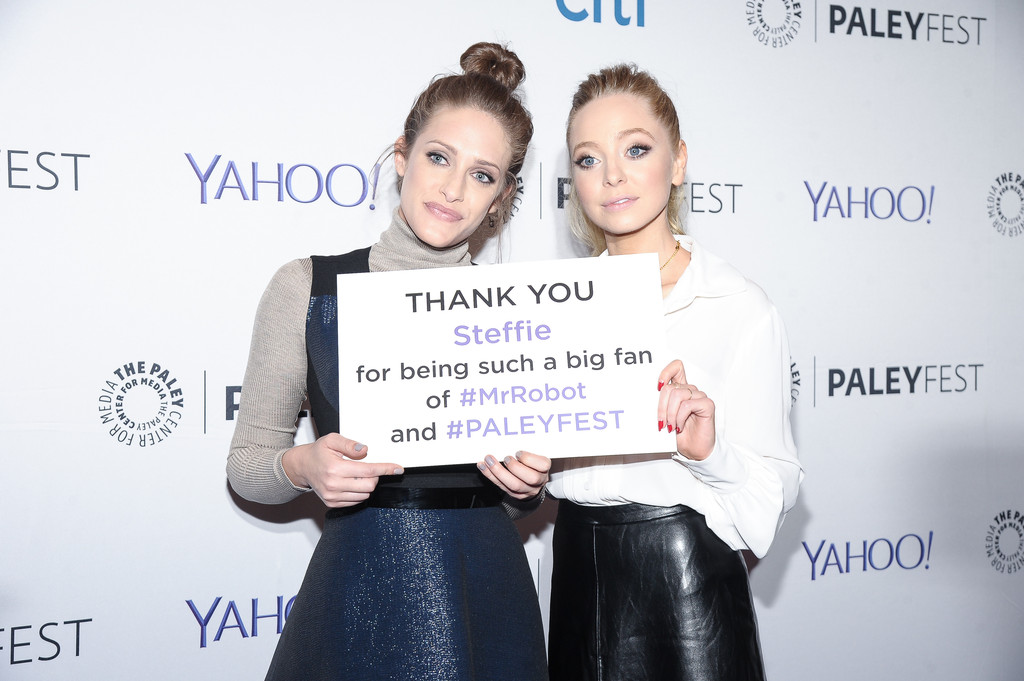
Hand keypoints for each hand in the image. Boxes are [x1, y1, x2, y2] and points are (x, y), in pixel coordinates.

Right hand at [282, 433, 402, 507]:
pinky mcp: (332, 503)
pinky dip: (359, 492)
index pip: (369, 470)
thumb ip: (350, 444)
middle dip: (374, 476)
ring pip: (364, 494)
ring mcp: (332, 496)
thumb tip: (364, 450)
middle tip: (367, 467)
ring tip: (356, 474)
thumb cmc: (318, 452)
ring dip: (366, 484)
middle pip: (369, 485)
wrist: (302, 466)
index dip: (386, 469)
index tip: (397, 469)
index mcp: (335, 468)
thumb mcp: (332, 440)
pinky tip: (351, 482)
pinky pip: (356, 501)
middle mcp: (334, 485)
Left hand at [477, 450, 549, 499]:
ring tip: (488, 460)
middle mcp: (538, 481)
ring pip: (513, 485)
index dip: (529, 459)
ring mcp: (527, 490)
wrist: (533, 482)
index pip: (543, 465)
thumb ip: (526, 448)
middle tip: (506, 458)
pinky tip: (483, 466)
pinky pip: (501, 486)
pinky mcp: (515, 495)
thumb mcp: (534, 455)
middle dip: (515, 467)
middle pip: (530, 478)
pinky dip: (489, 475)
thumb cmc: (532, 464)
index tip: (518, 452)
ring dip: (498, 471)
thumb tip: (510, 437)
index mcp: (544, 468)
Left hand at [657, 360, 715, 460]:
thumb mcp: (664, 418)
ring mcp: (700, 397)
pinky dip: (679, 417)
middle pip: (670, 387)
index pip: (676, 367)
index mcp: (681, 390)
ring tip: (670, 426)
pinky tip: (679, 426)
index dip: (666, 372)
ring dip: (670, 414)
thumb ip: (659, 406)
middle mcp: (690, 391)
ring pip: (677, 395)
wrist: (694, 451)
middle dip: (661, 407)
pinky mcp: (707, 405)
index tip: (657, 386)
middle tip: (660, 422)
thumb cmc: (680, 435)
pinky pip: (687, 405)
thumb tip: (645, 400)